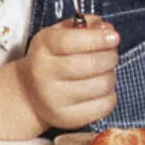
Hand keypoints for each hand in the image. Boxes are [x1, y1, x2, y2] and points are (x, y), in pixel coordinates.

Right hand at [17, 14, 119, 130]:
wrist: (30, 92)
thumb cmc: (53, 58)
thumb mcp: (61, 33)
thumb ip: (85, 25)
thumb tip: (107, 30)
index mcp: (43, 48)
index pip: (71, 41)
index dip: (98, 38)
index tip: (114, 37)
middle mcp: (44, 74)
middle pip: (90, 64)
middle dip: (110, 56)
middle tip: (110, 54)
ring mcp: (54, 99)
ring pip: (102, 85)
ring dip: (111, 75)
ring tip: (103, 72)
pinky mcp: (67, 118)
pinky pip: (105, 105)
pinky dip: (110, 95)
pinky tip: (100, 88)